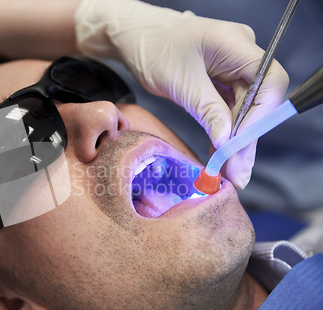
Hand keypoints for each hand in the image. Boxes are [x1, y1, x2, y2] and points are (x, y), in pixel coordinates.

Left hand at [75, 0, 288, 188]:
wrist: (136, 39)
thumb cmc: (154, 50)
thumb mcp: (181, 83)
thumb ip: (208, 110)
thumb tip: (227, 142)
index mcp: (236, 44)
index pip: (269, 81)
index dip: (260, 115)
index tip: (240, 144)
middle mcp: (241, 55)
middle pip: (258, 100)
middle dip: (246, 138)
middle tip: (238, 172)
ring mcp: (232, 69)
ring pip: (244, 110)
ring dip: (235, 141)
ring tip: (230, 172)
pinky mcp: (220, 82)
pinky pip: (228, 110)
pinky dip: (223, 133)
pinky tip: (219, 156)